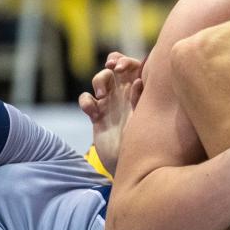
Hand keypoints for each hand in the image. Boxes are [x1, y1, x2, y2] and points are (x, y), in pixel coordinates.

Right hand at [79, 52, 143, 173]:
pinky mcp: (97, 115)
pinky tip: (92, 112)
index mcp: (140, 92)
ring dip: (98, 80)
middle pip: (116, 66)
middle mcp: (126, 94)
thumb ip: (140, 101)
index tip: (120, 68)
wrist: (129, 167)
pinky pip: (87, 100)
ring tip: (101, 95)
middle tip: (112, 69)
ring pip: (100, 79)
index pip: (134, 67)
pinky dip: (86, 102)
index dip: (126, 62)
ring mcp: (110, 104)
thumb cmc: (143, 145)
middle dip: (112, 62)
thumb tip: (139, 81)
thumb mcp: (143, 122)